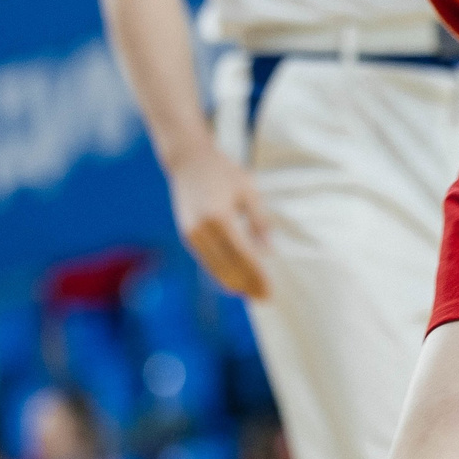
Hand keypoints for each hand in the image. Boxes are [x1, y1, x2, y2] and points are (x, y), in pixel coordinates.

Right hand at [169, 143, 272, 300]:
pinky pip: (207, 261)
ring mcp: (192, 234)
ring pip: (215, 268)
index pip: (243, 256)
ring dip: (235, 283)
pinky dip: (221, 273)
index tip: (270, 291)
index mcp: (219, 217)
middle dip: (248, 285)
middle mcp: (202, 229)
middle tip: (266, 299)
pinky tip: (235, 280)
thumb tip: (269, 252)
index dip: (257, 276)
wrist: (187, 160)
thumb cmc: (222, 171)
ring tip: (253, 294)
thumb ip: (259, 222)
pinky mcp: (187, 235)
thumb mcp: (248, 191)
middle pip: (228, 267)